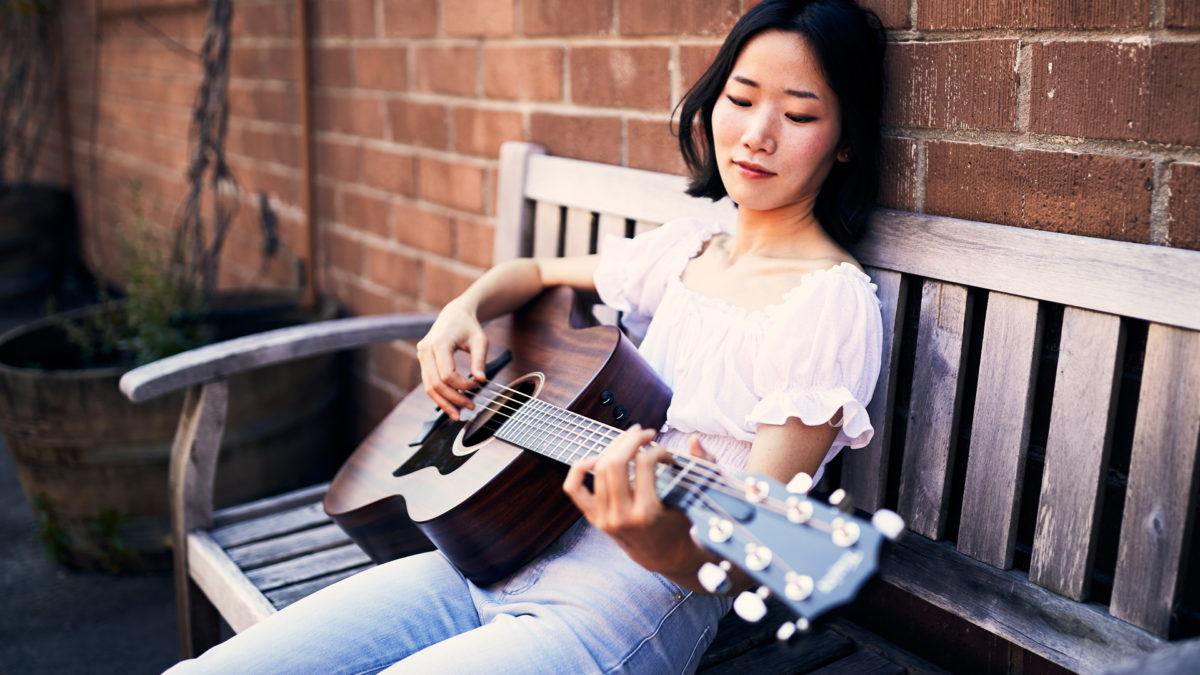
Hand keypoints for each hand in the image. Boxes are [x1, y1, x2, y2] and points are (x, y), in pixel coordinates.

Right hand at [415, 302, 488, 419]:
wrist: (454, 314)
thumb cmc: (468, 326)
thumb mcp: (479, 340)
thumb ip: (480, 360)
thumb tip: (482, 380)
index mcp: (438, 343)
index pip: (447, 374)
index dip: (463, 385)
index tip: (478, 384)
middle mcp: (425, 350)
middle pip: (435, 384)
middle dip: (453, 399)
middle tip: (470, 406)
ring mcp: (421, 356)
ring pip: (429, 387)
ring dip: (444, 402)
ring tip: (459, 414)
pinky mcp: (423, 361)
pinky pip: (428, 383)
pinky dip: (439, 396)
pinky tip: (451, 405)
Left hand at [563, 426, 697, 577]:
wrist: (662, 556)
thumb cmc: (679, 525)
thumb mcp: (694, 498)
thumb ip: (702, 466)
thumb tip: (694, 439)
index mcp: (647, 512)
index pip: (645, 464)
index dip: (657, 450)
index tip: (667, 455)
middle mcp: (622, 516)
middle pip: (616, 462)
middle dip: (631, 440)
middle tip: (645, 433)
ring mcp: (604, 518)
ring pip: (598, 468)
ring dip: (614, 447)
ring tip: (628, 441)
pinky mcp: (594, 518)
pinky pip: (574, 488)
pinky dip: (580, 468)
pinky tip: (597, 458)